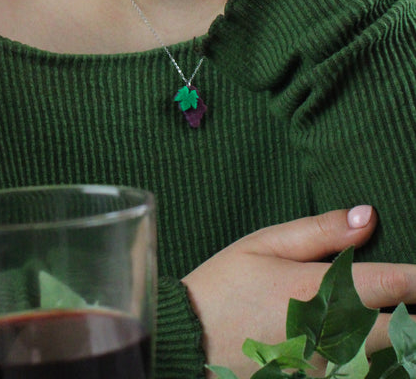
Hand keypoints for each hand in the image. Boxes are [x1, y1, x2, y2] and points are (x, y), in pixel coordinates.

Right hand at [183, 206, 415, 377]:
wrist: (187, 343)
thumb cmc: (223, 286)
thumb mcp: (263, 244)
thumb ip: (320, 231)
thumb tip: (368, 215)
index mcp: (319, 291)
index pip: (392, 284)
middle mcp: (332, 335)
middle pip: (403, 334)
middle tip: (415, 299)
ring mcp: (328, 368)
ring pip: (385, 359)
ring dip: (396, 339)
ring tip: (398, 319)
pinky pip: (359, 373)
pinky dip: (373, 360)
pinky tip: (368, 344)